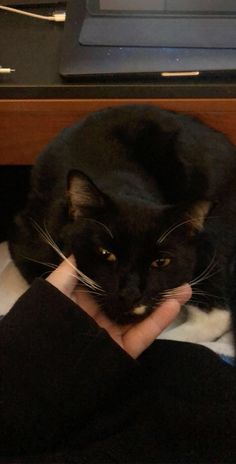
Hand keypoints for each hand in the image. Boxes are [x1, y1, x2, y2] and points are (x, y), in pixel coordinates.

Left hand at [46, 256, 191, 358]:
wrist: (40, 367)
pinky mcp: (121, 352)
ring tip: (185, 287)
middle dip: (154, 286)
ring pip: (142, 316)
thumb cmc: (47, 319)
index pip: (114, 282)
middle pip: (133, 298)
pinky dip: (158, 321)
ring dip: (164, 302)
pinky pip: (142, 335)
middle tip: (175, 273)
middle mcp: (102, 315)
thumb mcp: (54, 289)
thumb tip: (89, 245)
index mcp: (87, 301)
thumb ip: (71, 269)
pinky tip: (174, 305)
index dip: (133, 270)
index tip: (151, 257)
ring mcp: (113, 334)